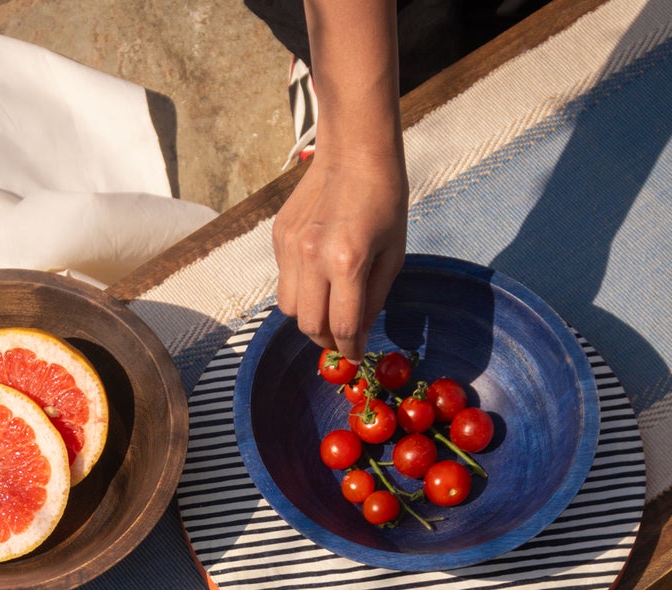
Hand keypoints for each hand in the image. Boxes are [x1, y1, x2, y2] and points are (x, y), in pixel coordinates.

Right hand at [272, 147, 408, 361]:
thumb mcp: (393, 254)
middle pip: (309, 325)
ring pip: (288, 308)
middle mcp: (312, 258)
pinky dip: (299, 288)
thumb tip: (357, 334)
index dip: (350, 350)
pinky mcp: (278, 237)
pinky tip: (318, 273)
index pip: (342, 327)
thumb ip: (373, 300)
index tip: (355, 357)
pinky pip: (283, 280)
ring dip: (308, 316)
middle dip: (326, 340)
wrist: (355, 150)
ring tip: (327, 306)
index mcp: (347, 262)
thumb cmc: (385, 199)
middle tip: (341, 338)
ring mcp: (290, 247)